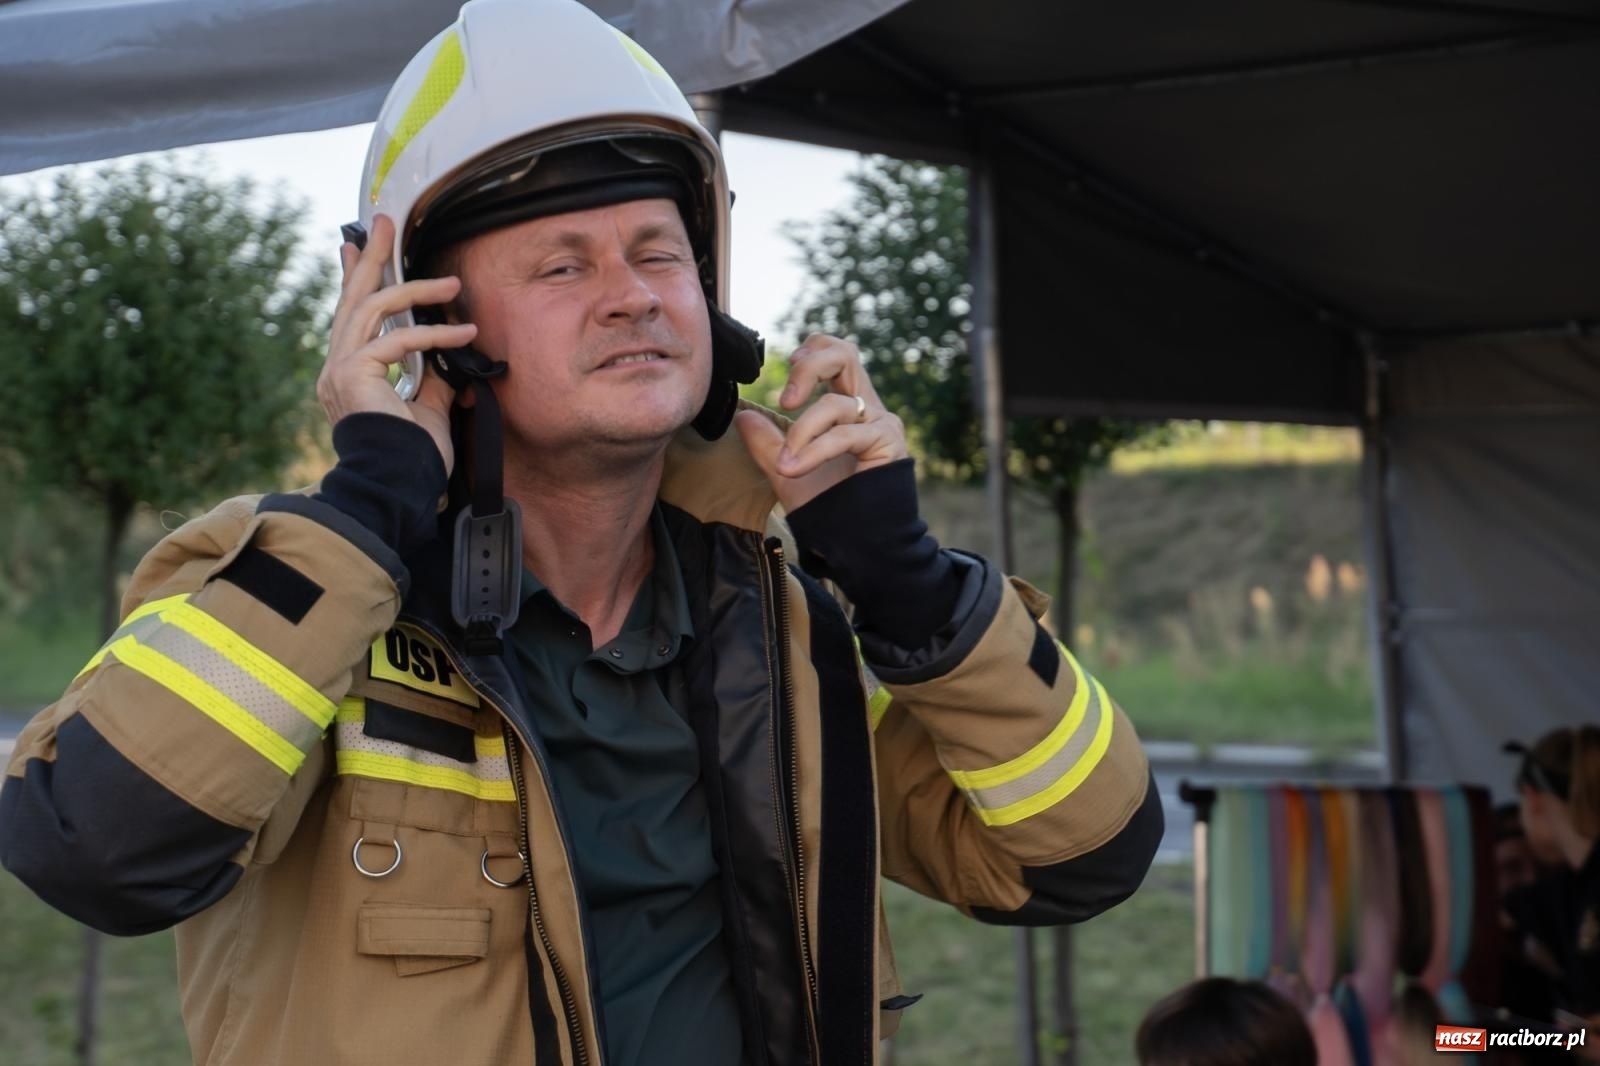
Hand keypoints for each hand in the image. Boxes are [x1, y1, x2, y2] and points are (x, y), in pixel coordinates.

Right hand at [317, 214, 473, 475]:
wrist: (399, 487)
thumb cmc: (412, 459)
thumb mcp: (426, 410)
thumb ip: (429, 380)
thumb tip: (448, 359)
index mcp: (347, 374)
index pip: (351, 316)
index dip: (353, 278)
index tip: (354, 247)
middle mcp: (337, 368)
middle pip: (353, 299)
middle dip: (369, 257)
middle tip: (381, 222)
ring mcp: (341, 370)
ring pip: (373, 309)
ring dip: (414, 288)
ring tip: (453, 282)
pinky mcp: (355, 374)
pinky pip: (398, 340)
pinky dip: (433, 334)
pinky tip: (464, 332)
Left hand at [734, 334, 908, 511]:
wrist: (858, 544)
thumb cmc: (828, 507)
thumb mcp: (786, 470)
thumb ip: (765, 442)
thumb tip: (743, 415)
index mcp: (848, 405)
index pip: (836, 354)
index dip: (811, 351)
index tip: (786, 372)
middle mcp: (868, 408)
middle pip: (845, 354)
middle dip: (808, 369)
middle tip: (784, 401)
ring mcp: (881, 424)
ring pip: (835, 404)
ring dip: (801, 433)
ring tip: (784, 465)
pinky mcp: (888, 444)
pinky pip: (844, 435)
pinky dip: (813, 450)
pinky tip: (793, 469)